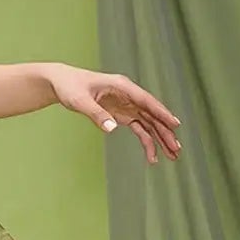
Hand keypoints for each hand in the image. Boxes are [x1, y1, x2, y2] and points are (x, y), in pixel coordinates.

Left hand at [43, 62, 181, 163]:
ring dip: (161, 139)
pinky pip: (140, 129)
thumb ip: (96, 114)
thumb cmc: (70, 87)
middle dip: (165, 132)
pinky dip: (147, 141)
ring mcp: (128, 106)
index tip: (175, 124)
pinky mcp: (123, 114)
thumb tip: (112, 129)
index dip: (162, 113)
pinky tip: (152, 156)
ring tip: (172, 156)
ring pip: (150, 123)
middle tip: (176, 149)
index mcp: (122, 86)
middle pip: (152, 115)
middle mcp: (129, 95)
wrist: (63, 84)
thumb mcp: (80, 101)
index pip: (147, 101)